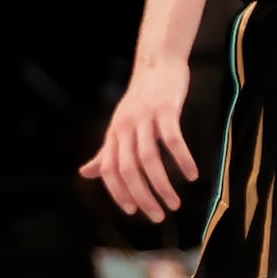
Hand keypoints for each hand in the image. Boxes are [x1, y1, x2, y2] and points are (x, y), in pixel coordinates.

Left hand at [79, 60, 197, 222]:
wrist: (157, 62)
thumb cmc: (140, 97)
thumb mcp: (118, 124)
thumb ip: (105, 151)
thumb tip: (84, 173)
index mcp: (113, 133)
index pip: (110, 170)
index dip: (119, 193)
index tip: (134, 212)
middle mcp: (125, 127)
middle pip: (129, 169)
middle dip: (143, 197)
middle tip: (159, 215)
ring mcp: (145, 117)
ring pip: (150, 159)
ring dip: (163, 185)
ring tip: (176, 203)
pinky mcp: (165, 109)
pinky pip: (173, 140)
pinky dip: (183, 160)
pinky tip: (192, 175)